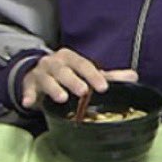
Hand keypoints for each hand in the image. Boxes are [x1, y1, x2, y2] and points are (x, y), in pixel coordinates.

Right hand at [21, 47, 137, 108]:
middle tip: (83, 91)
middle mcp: (56, 62)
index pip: (84, 65)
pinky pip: (27, 89)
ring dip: (54, 87)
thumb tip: (134, 76)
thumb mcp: (86, 72)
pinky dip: (28, 95)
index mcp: (72, 58)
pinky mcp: (29, 84)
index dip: (94, 75)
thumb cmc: (66, 73)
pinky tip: (29, 102)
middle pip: (65, 70)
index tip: (103, 87)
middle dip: (74, 80)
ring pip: (47, 78)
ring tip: (61, 98)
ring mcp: (41, 72)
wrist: (36, 73)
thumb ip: (109, 76)